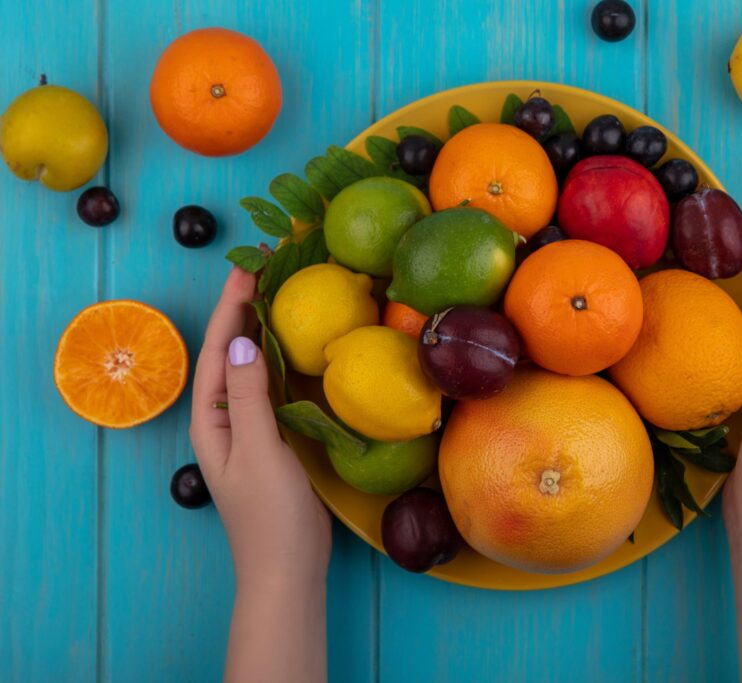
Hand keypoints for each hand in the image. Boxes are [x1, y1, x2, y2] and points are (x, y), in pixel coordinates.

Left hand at [189, 267, 331, 589]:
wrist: (288, 572)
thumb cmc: (271, 516)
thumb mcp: (259, 451)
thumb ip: (248, 396)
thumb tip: (240, 340)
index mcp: (212, 421)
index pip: (215, 351)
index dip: (230, 307)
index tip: (248, 267)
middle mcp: (224, 420)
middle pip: (228, 353)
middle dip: (242, 310)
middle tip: (266, 267)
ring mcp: (248, 431)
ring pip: (249, 368)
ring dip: (260, 330)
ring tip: (278, 293)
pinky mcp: (272, 441)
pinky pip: (269, 388)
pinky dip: (279, 360)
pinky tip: (294, 348)